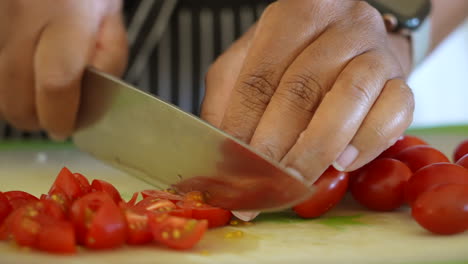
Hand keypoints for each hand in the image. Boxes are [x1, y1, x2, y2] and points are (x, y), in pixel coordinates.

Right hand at [0, 0, 127, 138]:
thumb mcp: (111, 18)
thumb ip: (107, 60)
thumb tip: (87, 105)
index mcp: (66, 16)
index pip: (58, 81)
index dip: (60, 114)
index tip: (66, 127)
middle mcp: (21, 20)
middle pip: (16, 97)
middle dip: (37, 119)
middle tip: (57, 116)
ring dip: (21, 105)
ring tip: (45, 96)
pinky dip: (10, 86)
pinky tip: (29, 77)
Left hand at [202, 0, 413, 183]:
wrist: (351, 42)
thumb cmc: (296, 55)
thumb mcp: (251, 60)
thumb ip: (229, 95)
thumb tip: (218, 144)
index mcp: (294, 15)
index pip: (260, 77)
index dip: (243, 125)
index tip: (231, 163)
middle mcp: (340, 26)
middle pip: (301, 90)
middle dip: (276, 145)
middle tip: (258, 181)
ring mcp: (376, 51)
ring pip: (348, 100)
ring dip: (316, 150)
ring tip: (293, 181)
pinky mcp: (402, 79)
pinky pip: (394, 113)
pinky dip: (366, 143)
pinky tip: (342, 163)